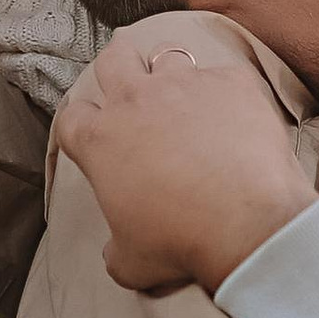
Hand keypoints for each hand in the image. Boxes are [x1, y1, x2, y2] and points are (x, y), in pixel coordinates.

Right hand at [55, 14, 313, 294]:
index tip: (95, 136)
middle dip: (118, 67)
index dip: (81, 124)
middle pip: (112, 59)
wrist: (246, 224)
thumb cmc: (181, 243)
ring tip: (188, 96)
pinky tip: (238, 118)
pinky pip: (224, 75)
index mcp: (100, 140)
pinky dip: (227, 93)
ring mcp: (184, 84)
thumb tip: (114, 253)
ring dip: (171, 73)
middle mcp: (135, 100)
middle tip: (131, 85)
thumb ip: (114, 249)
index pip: (71, 115)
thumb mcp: (131, 262)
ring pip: (166, 55)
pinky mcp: (230, 82)